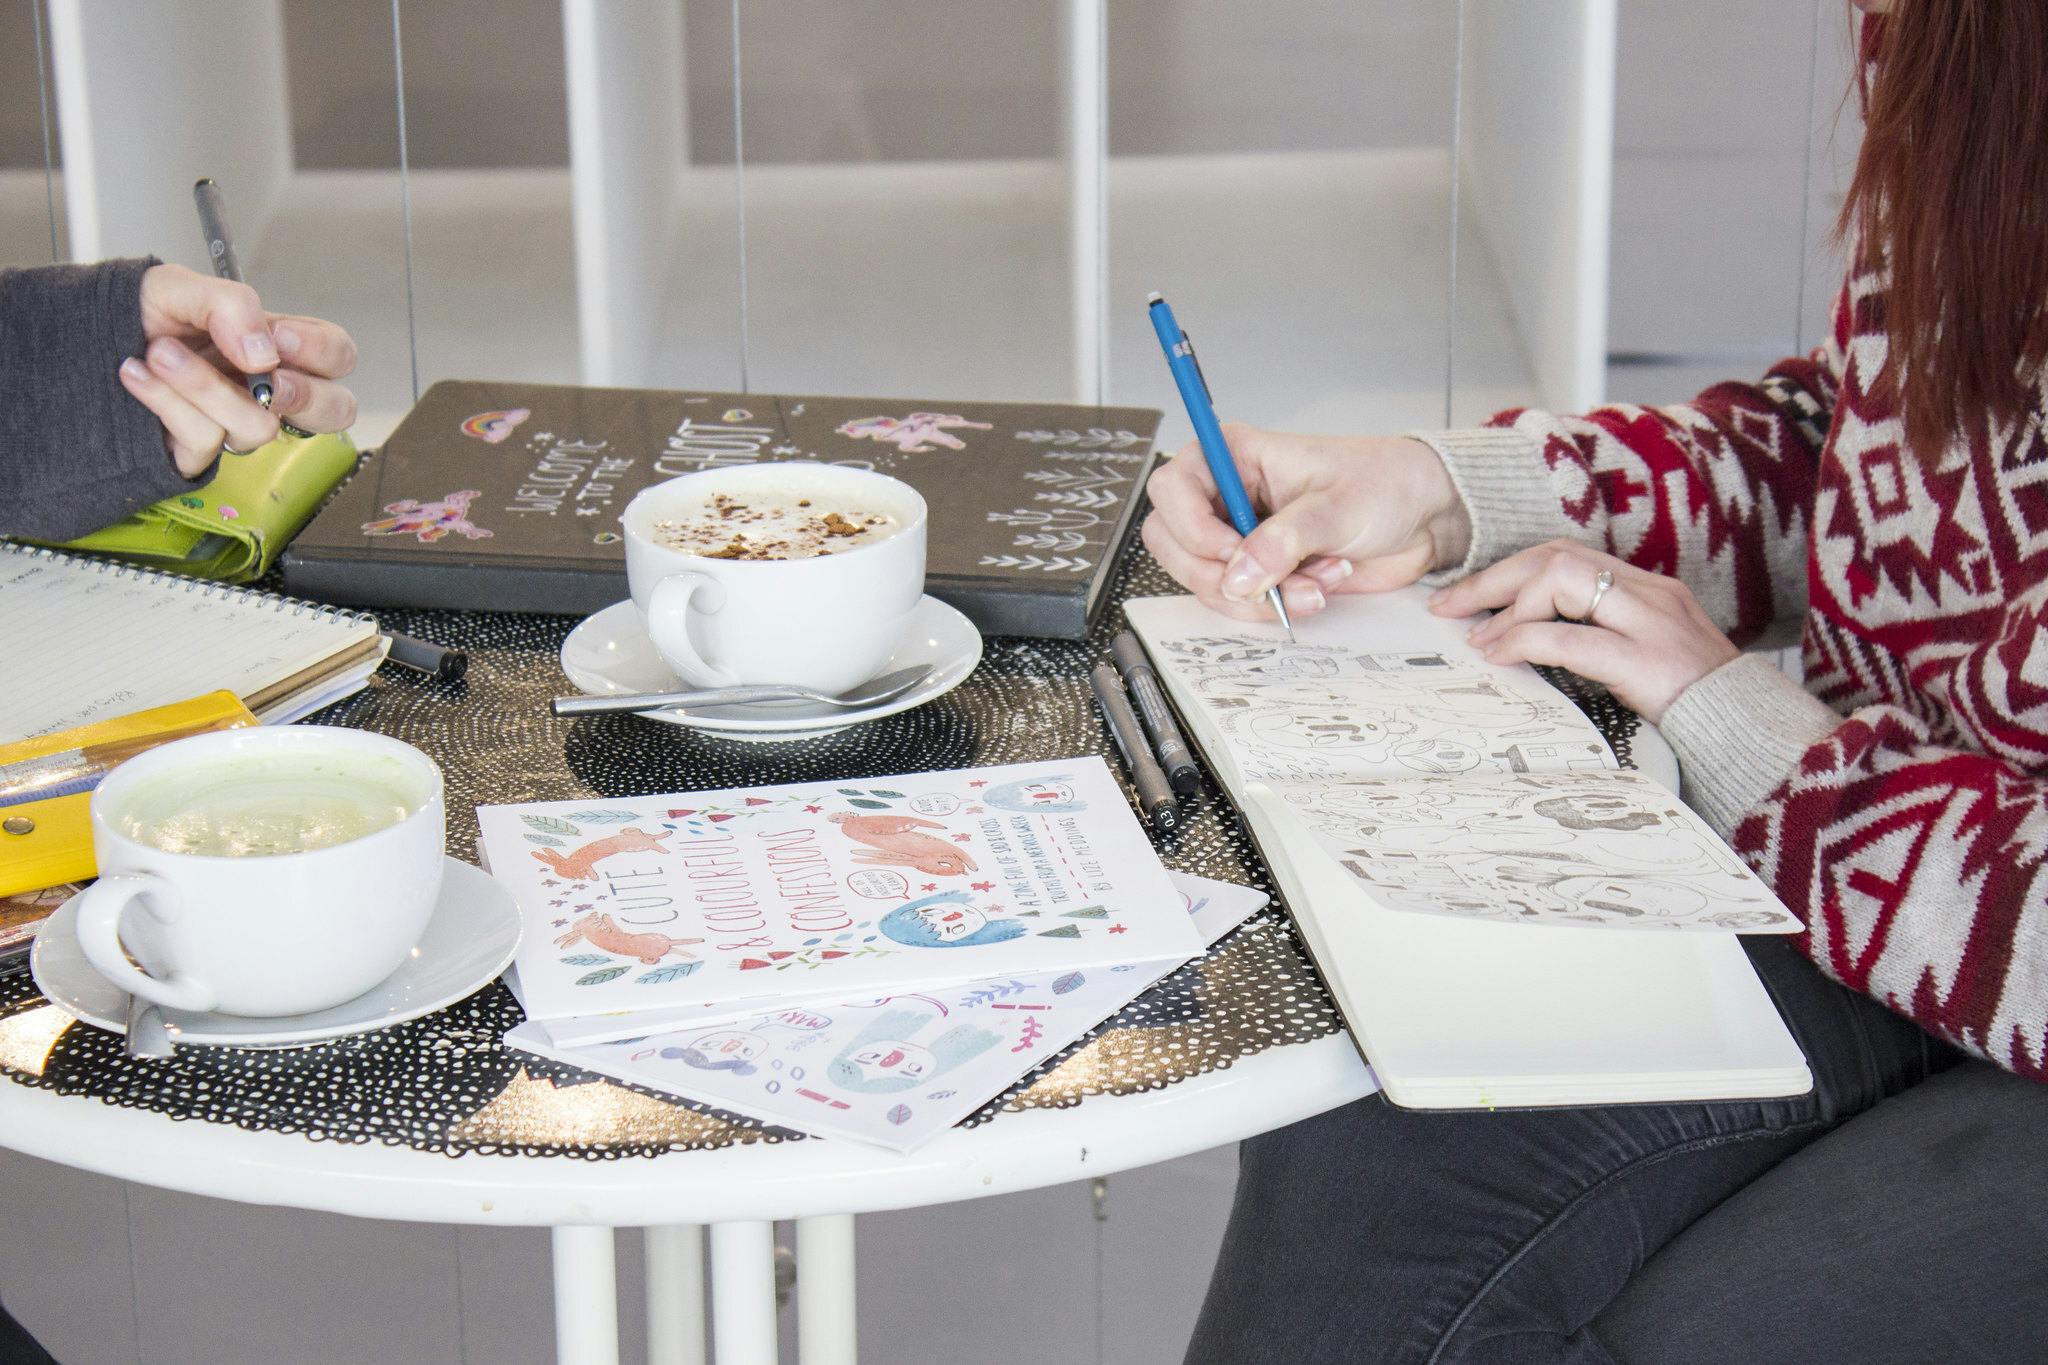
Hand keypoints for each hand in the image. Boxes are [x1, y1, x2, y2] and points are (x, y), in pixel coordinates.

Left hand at [120, 263, 360, 476]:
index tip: (278, 338)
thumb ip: (230, 304)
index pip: (337, 356)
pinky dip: (165, 400)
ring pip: (259, 427)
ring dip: (204, 386)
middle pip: (335, 411)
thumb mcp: (181, 287)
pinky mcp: (200, 453)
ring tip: (159, 353)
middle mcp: (267, 390)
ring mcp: (236, 424)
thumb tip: (264, 355)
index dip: (320, 352)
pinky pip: (205, 439)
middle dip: (303, 395)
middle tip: (262, 375)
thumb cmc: (139, 315)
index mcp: (277, 346)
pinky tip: (138, 375)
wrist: (80, 340)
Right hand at [1141, 423, 1472, 622]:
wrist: (1422, 519)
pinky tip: (1315, 589)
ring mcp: (1237, 537)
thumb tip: (1238, 576)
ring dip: (1256, 596)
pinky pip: (1235, 602)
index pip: (1172, 488)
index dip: (1191, 526)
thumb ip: (1284, 540)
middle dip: (1219, 573)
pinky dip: (1271, 607)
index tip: (1231, 550)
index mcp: (1236, 457)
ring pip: (1202, 579)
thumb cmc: (1384, 484)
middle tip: (1269, 580)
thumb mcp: (1337, 506)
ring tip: (1313, 583)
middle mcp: (1226, 496)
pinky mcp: (1255, 572)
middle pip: (1171, 541)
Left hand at [1430, 540, 1738, 722]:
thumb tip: (1529, 638)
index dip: (1510, 569)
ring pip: (1561, 580)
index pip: (1565, 554)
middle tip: (1448, 606)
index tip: (1469, 596)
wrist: (1747, 729)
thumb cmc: (1692, 699)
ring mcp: (1650, 623)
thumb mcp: (1642, 653)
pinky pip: (1572, 638)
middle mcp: (1648, 592)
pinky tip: (1502, 656)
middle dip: (1493, 579)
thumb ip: (1598, 633)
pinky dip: (1527, 642)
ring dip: (1508, 608)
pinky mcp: (1646, 661)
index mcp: (1646, 587)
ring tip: (1480, 639)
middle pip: (1555, 556)